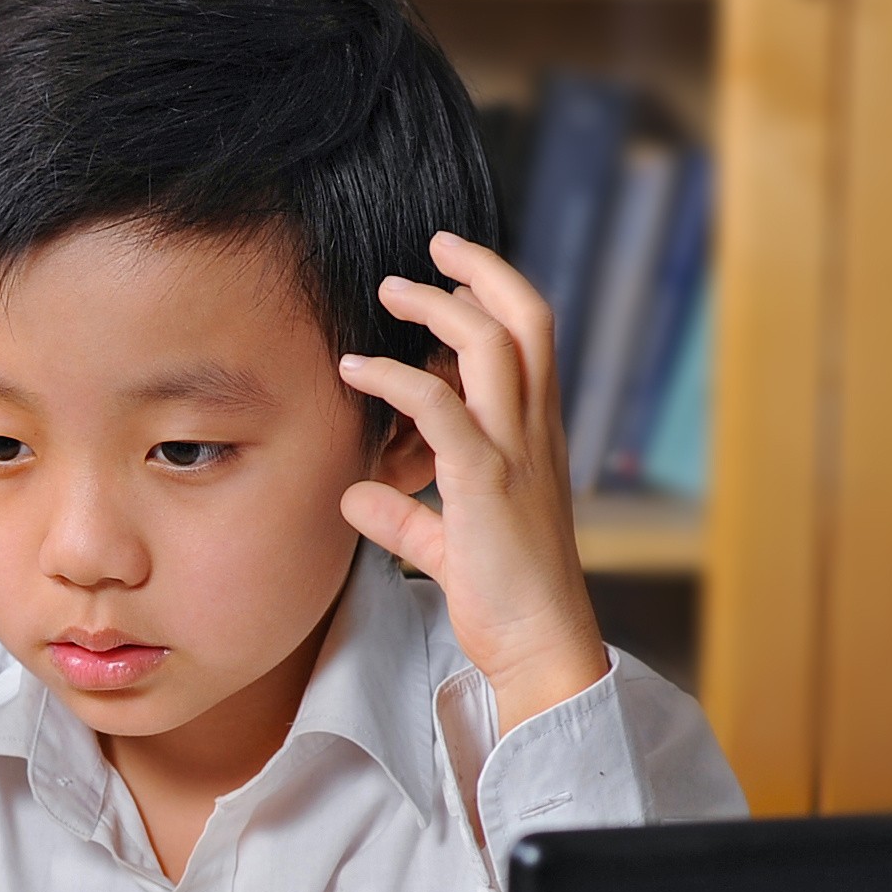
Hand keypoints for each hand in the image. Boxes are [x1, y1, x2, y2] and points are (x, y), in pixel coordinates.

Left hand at [336, 231, 616, 737]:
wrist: (538, 646)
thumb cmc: (502, 597)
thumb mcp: (447, 543)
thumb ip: (405, 515)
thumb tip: (353, 496)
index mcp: (535, 436)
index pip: (532, 338)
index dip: (498, 291)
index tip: (454, 269)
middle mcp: (534, 432)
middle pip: (526, 318)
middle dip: (481, 269)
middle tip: (432, 245)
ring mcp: (514, 453)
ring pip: (492, 345)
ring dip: (438, 306)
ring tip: (388, 291)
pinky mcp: (484, 483)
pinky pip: (439, 409)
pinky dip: (393, 380)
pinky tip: (353, 373)